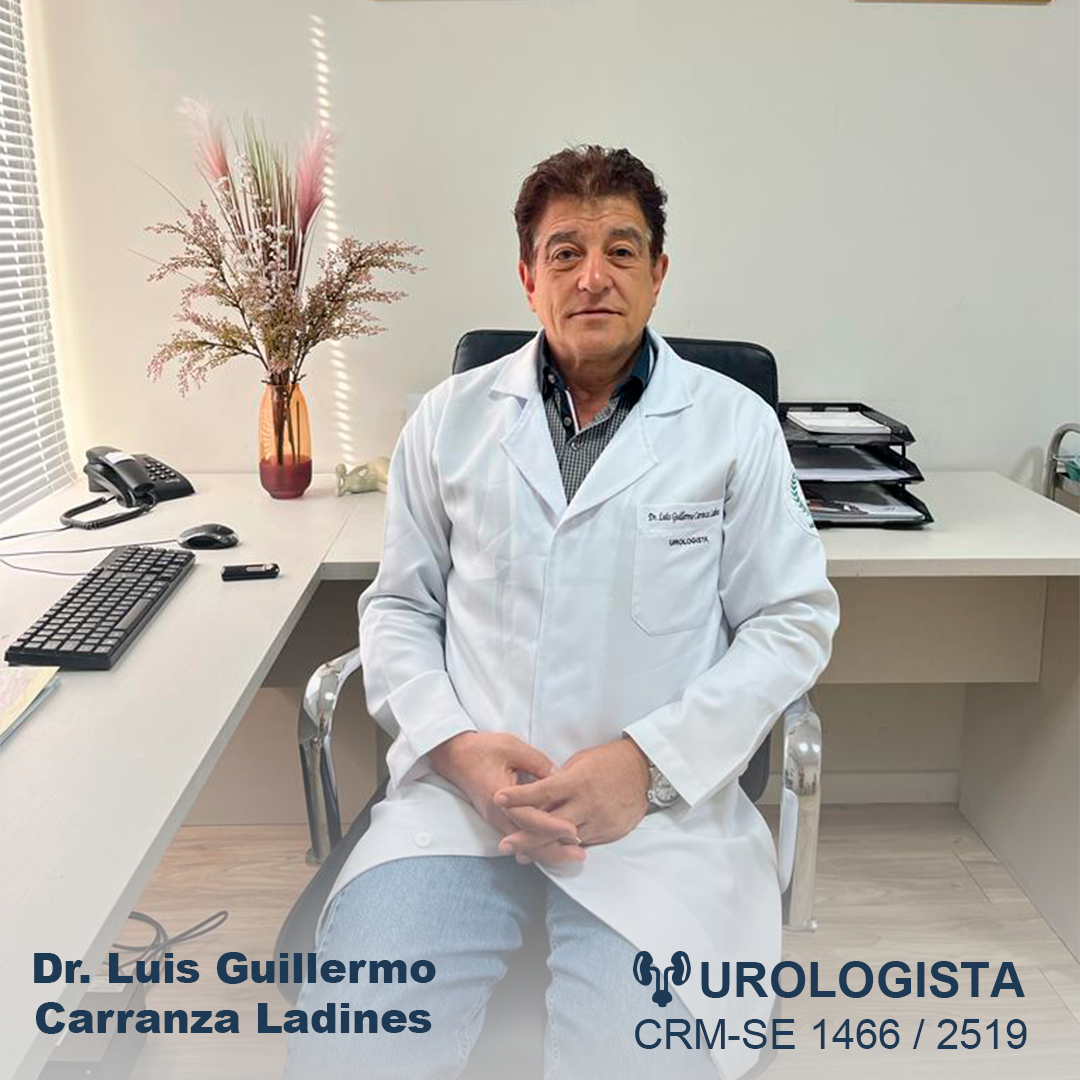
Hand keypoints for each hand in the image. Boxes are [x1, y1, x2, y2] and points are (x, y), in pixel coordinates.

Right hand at [428, 732, 585, 865]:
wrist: (455, 756)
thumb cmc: (483, 749)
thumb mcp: (513, 747)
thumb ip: (538, 763)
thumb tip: (561, 778)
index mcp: (499, 795)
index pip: (528, 818)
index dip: (551, 826)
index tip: (573, 831)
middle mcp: (496, 814)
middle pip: (527, 840)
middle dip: (554, 849)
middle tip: (580, 854)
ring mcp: (496, 820)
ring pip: (524, 844)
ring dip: (548, 850)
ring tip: (573, 854)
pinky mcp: (498, 820)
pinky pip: (520, 837)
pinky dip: (538, 844)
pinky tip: (555, 846)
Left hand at [493, 737, 651, 857]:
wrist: (643, 771)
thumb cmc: (608, 761)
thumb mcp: (580, 762)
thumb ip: (560, 781)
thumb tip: (539, 796)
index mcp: (577, 781)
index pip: (543, 790)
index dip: (520, 796)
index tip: (499, 799)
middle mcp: (587, 803)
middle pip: (550, 825)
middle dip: (525, 837)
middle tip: (505, 845)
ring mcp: (599, 820)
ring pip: (566, 840)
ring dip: (543, 847)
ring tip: (522, 855)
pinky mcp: (609, 832)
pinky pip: (583, 842)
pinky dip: (566, 845)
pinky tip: (552, 849)